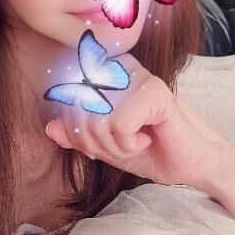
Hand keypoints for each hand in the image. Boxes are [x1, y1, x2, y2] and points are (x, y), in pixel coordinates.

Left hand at [44, 53, 222, 187]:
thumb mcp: (102, 145)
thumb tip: (50, 128)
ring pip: (97, 119)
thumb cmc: (146, 150)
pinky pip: (119, 124)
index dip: (78, 132)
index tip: (103, 142)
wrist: (184, 166)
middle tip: (121, 146)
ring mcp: (139, 77)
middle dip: (95, 143)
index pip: (67, 101)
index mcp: (105, 74)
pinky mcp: (156, 91)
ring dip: (113, 145)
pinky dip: (128, 143)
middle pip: (79, 111)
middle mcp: (120, 68)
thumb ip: (75, 136)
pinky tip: (146, 140)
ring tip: (135, 143)